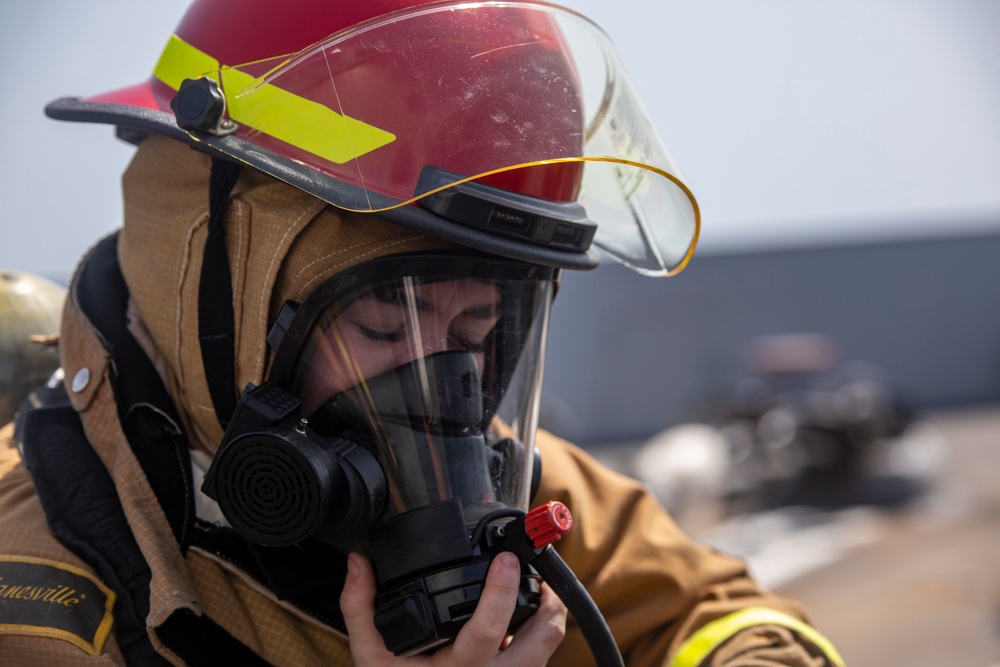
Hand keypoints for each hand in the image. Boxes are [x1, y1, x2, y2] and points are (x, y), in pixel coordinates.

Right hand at [340, 551, 566, 665]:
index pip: (487, 630)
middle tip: (531, 568)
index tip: (504, 558)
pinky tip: (521, 616)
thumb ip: (360, 607)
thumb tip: (358, 563)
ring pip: (550, 644)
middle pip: (543, 635)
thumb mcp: (371, 655)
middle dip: (547, 597)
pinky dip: (539, 631)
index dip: (501, 591)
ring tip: (534, 586)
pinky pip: (541, 655)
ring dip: (549, 612)